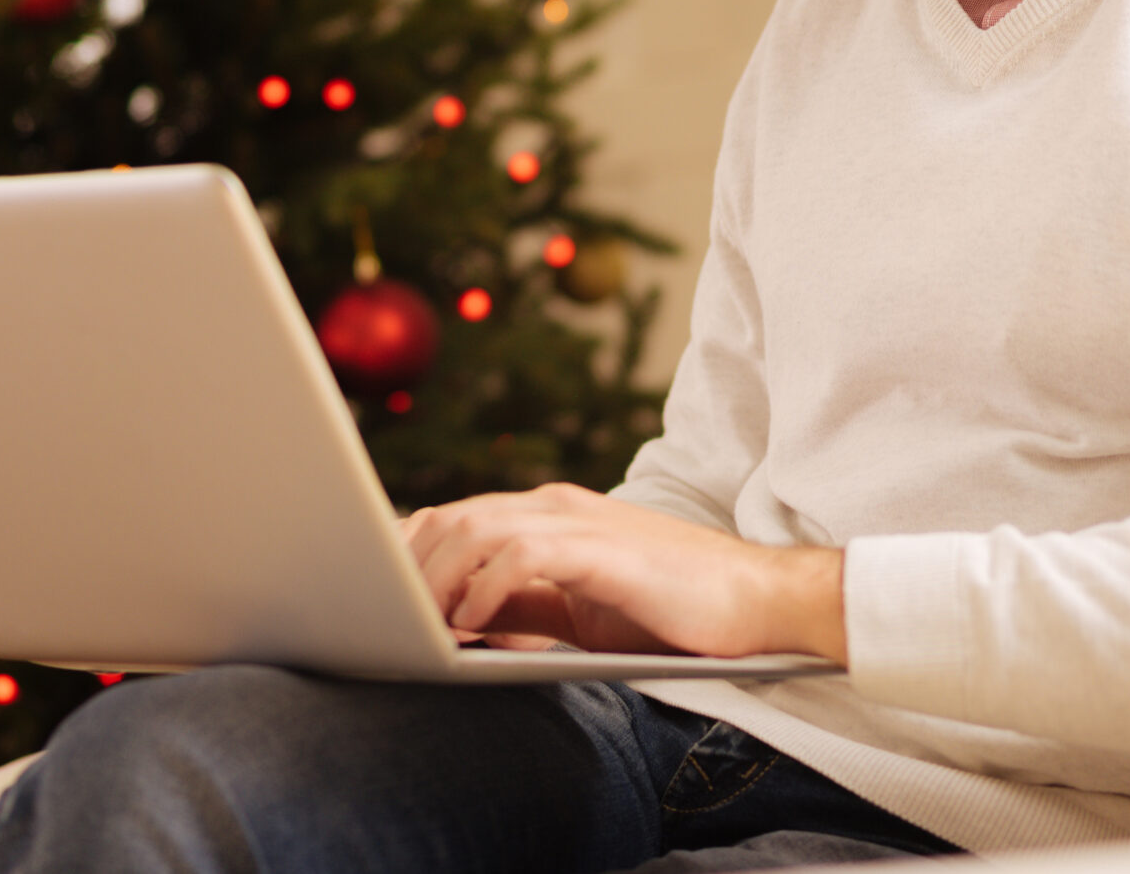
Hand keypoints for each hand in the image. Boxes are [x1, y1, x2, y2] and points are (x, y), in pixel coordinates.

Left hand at [398, 484, 847, 661]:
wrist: (754, 601)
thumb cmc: (668, 608)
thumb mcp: (577, 609)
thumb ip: (521, 605)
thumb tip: (456, 623)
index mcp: (548, 514)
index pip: (458, 517)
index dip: (409, 551)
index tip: (375, 592)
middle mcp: (556, 506)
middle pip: (455, 517)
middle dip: (409, 565)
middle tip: (382, 614)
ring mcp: (580, 523)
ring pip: (479, 527)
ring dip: (438, 577)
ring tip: (415, 622)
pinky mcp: (604, 551)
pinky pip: (525, 554)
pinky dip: (486, 585)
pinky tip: (470, 619)